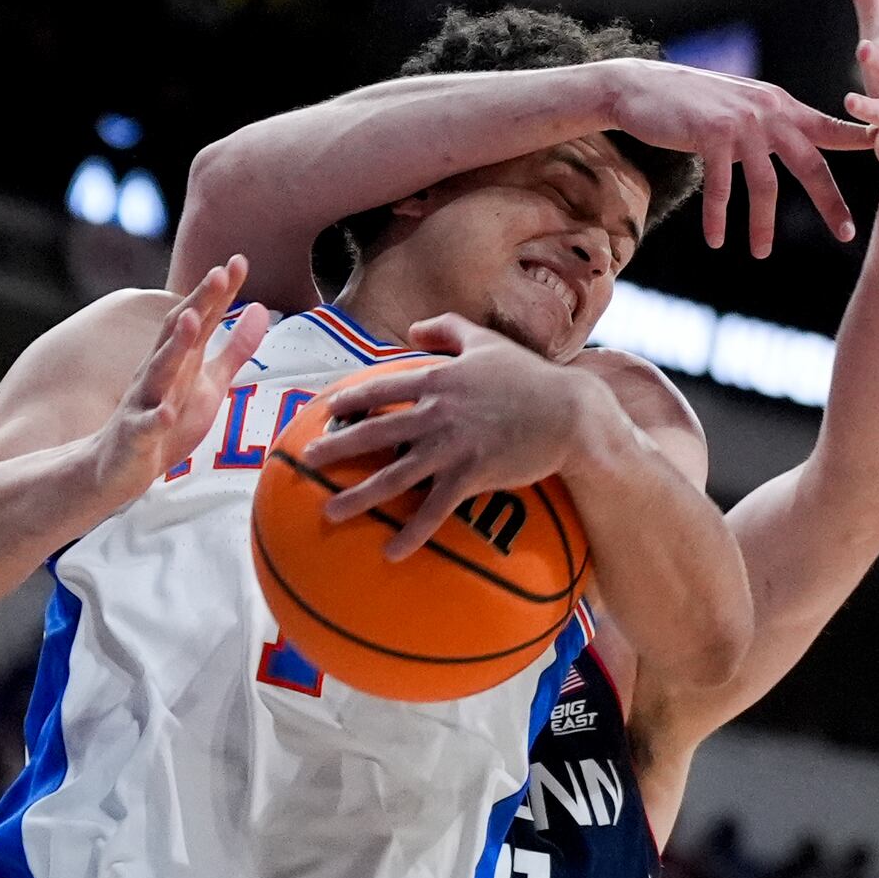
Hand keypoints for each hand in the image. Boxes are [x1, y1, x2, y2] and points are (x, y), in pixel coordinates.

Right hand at [92, 256, 268, 495]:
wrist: (115, 467)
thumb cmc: (166, 420)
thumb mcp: (209, 383)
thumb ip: (235, 349)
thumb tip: (261, 308)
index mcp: (180, 359)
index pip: (201, 317)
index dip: (219, 291)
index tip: (238, 260)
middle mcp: (159, 373)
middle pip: (178, 333)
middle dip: (198, 303)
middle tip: (217, 274)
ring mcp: (144, 403)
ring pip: (159, 371)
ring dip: (175, 346)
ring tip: (192, 322)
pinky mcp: (136, 436)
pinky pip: (146, 427)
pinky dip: (155, 419)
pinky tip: (166, 414)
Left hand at [300, 314, 585, 559]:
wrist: (570, 413)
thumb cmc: (529, 376)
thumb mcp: (485, 341)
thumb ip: (446, 328)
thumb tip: (413, 326)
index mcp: (436, 378)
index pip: (380, 389)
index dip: (349, 400)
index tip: (325, 411)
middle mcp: (436, 412)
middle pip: (375, 432)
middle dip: (337, 446)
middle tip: (308, 459)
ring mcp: (452, 446)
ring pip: (394, 475)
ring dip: (359, 496)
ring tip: (329, 512)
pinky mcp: (472, 475)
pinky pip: (434, 509)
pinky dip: (411, 532)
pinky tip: (391, 551)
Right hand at [608, 58, 876, 256]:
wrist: (640, 88)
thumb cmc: (687, 103)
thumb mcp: (736, 107)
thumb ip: (765, 124)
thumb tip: (785, 148)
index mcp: (780, 106)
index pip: (830, 131)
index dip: (861, 144)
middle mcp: (769, 112)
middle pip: (811, 165)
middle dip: (831, 203)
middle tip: (847, 234)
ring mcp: (741, 123)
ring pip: (764, 184)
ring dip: (762, 224)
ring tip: (760, 254)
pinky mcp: (711, 135)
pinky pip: (721, 186)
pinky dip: (718, 217)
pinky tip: (715, 240)